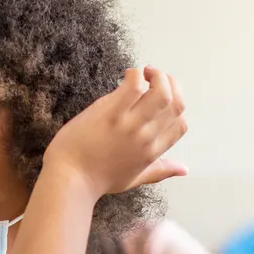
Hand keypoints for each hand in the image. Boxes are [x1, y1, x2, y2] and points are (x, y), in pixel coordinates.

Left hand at [43, 66, 187, 194]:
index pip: (181, 124)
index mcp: (152, 152)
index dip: (176, 107)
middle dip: (171, 85)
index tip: (162, 98)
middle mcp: (146, 138)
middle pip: (175, 104)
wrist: (69, 180)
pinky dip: (136, 74)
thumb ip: (160, 171)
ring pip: (162, 92)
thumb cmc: (96, 179)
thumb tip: (184, 169)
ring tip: (145, 73)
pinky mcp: (111, 114)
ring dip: (158, 76)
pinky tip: (128, 74)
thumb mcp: (135, 179)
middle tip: (155, 78)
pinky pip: (134, 86)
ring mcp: (130, 125)